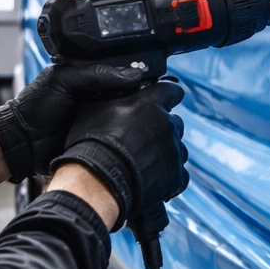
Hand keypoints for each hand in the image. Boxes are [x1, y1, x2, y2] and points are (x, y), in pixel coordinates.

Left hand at [0, 62, 150, 182]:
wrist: (22, 142)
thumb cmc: (34, 106)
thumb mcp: (63, 80)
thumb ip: (95, 74)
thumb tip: (133, 73)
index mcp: (88, 78)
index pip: (118, 71)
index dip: (135, 72)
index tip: (152, 76)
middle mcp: (96, 97)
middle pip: (127, 93)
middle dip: (140, 95)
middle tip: (158, 96)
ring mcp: (98, 118)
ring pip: (126, 114)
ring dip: (136, 115)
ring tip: (154, 112)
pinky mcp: (99, 138)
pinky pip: (118, 134)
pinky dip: (126, 133)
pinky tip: (138, 130)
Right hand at [51, 79, 188, 231]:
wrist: (96, 180)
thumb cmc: (91, 142)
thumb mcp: (94, 107)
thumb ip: (114, 93)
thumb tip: (118, 88)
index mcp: (151, 103)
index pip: (172, 91)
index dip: (166, 96)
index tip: (160, 103)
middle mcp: (168, 124)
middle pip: (174, 122)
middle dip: (162, 129)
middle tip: (141, 140)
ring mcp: (174, 151)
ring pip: (177, 148)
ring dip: (165, 153)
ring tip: (143, 163)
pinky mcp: (176, 176)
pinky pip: (179, 174)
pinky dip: (168, 176)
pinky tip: (150, 180)